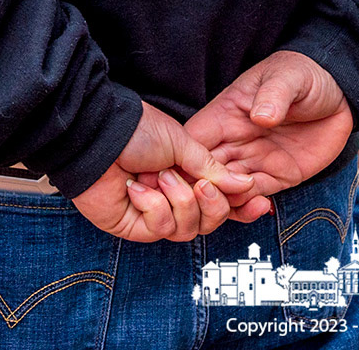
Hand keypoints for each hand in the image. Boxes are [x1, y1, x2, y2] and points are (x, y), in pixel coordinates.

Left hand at [73, 101, 251, 242]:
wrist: (97, 133)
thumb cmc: (134, 129)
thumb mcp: (182, 142)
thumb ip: (212, 167)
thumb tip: (244, 184)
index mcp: (185, 173)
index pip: (220, 199)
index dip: (241, 205)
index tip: (261, 202)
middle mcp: (171, 194)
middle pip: (210, 221)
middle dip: (212, 204)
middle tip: (201, 184)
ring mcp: (152, 211)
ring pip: (188, 230)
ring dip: (180, 202)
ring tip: (162, 177)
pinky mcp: (133, 225)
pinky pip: (161, 229)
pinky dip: (155, 208)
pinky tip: (140, 189)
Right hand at [185, 51, 351, 219]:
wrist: (339, 92)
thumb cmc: (304, 74)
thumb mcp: (287, 77)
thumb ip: (273, 95)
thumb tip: (260, 117)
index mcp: (224, 114)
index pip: (192, 141)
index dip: (184, 161)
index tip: (187, 177)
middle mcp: (233, 141)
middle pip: (203, 172)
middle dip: (201, 190)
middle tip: (211, 202)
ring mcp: (255, 160)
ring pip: (226, 190)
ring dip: (226, 203)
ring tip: (241, 205)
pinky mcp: (279, 175)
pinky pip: (256, 197)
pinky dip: (252, 207)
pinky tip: (261, 207)